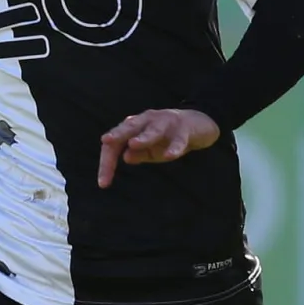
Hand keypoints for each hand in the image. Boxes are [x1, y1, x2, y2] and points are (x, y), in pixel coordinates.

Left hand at [98, 108, 219, 188]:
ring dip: (144, 136)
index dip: (107, 161)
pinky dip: (174, 147)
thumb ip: (138, 154)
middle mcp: (147, 120)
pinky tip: (170, 155)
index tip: (104, 183)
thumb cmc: (169, 138)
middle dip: (117, 135)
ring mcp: (166, 122)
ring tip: (134, 144)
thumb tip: (126, 157)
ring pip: (153, 129)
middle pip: (129, 128)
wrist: (199, 124)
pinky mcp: (185, 129)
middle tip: (106, 141)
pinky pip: (179, 139)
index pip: (116, 143)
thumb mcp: (151, 150)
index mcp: (136, 127)